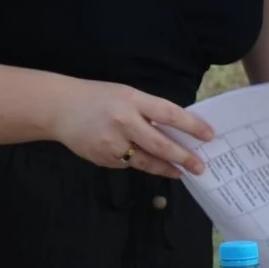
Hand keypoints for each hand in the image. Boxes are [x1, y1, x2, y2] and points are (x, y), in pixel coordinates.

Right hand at [50, 81, 214, 178]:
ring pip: (145, 160)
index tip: (209, 135)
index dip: (191, 126)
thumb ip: (147, 111)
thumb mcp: (125, 95)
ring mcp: (112, 143)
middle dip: (183, 156)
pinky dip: (139, 163)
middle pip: (160, 144)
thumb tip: (175, 129)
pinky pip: (128, 164)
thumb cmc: (97, 97)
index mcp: (132, 100)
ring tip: (180, 172)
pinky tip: (147, 163)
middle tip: (200, 166)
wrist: (59, 108)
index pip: (168, 113)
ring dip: (165, 167)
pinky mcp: (103, 159)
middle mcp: (123, 122)